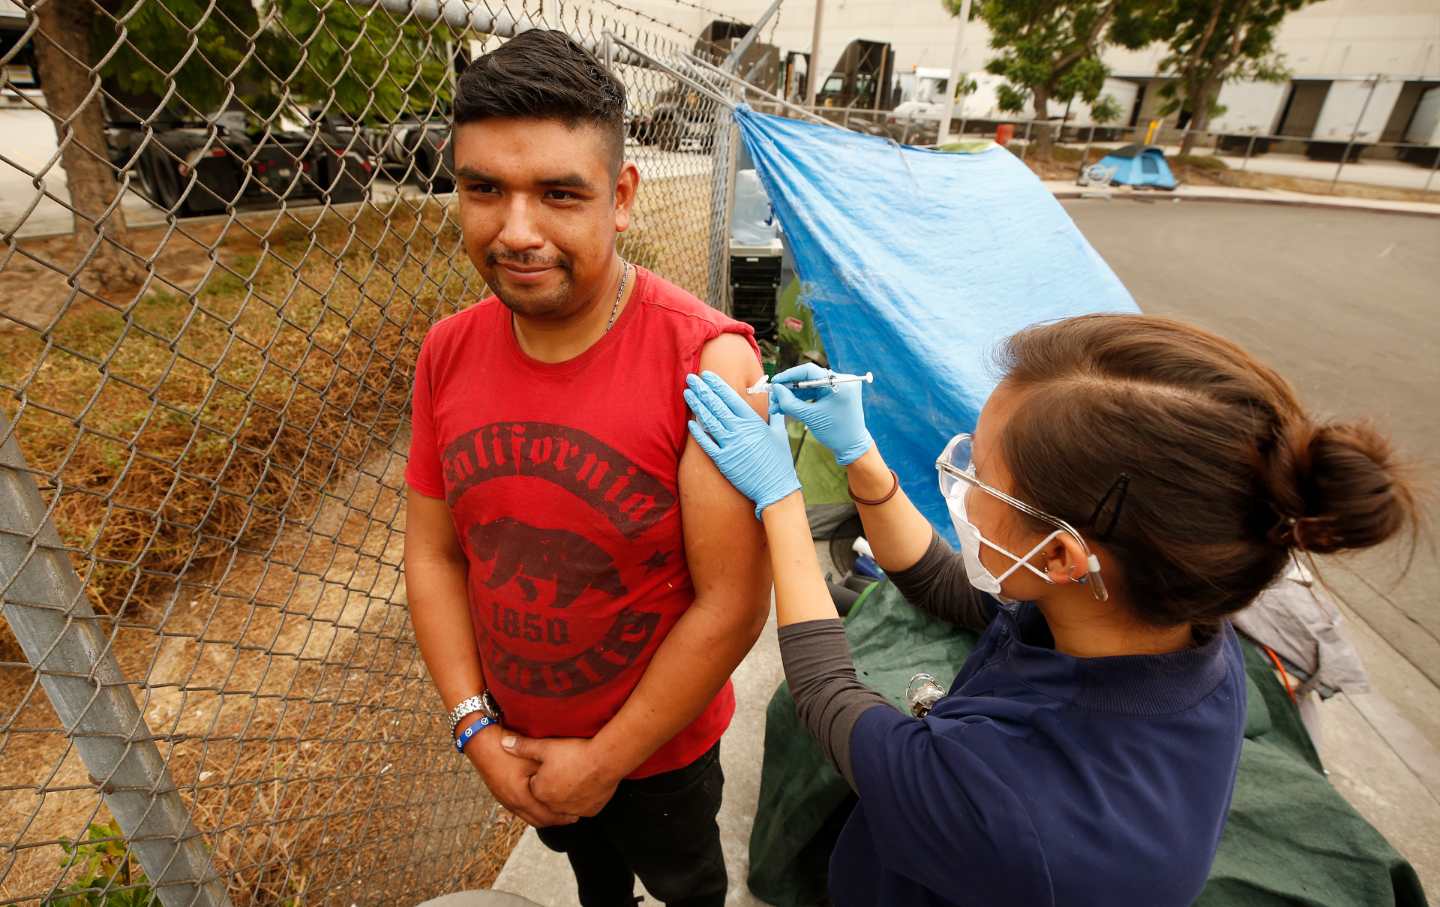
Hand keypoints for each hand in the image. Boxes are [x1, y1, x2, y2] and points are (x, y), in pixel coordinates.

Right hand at [464, 724, 577, 827]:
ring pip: (528, 816)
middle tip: (571, 817)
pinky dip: (533, 810)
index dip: (562, 817)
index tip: (576, 815)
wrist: (481, 741)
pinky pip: (520, 810)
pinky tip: (541, 803)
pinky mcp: (501, 794)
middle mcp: (511, 803)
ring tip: (559, 812)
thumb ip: (548, 773)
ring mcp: (504, 800)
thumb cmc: (508, 748)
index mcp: (520, 798)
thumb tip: (569, 780)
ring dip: (544, 816)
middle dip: (555, 821)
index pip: (545, 816)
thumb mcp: (533, 759)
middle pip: (537, 821)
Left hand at [502, 735, 622, 817]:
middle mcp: (554, 806)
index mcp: (540, 792)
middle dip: (552, 788)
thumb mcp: (546, 747)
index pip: (534, 787)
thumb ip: (523, 747)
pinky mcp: (590, 811)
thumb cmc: (575, 753)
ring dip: (566, 797)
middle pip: (549, 798)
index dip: (541, 774)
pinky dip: (582, 800)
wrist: (605, 760)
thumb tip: (504, 743)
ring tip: (574, 777)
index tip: (549, 764)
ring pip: (566, 806)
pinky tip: (586, 785)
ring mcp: (573, 810)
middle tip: (563, 770)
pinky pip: (582, 808)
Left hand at [684, 371, 800, 517]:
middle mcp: (740, 431)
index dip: (717, 385)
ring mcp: (730, 446)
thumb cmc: (779, 461)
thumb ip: (774, 414)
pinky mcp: (723, 461)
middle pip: (717, 406)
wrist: (776, 489)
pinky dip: (698, 433)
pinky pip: (706, 444)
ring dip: (697, 406)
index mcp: (753, 422)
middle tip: (691, 379)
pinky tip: (690, 422)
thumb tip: (774, 397)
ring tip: (687, 394)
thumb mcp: (779, 433)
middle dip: (702, 390)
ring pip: (709, 421)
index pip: (731, 397)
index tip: (707, 375)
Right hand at [767, 363, 873, 465]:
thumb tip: (775, 388)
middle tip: (773, 398)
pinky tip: (787, 407)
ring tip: (777, 407)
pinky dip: (802, 400)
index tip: (775, 382)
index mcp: (839, 384)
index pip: (809, 371)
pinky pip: (815, 393)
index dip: (789, 376)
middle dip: (789, 390)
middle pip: (808, 379)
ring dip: (793, 396)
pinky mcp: (836, 394)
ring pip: (810, 387)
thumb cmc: (835, 432)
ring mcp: (839, 387)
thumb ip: (790, 402)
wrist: (852, 447)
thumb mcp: (809, 417)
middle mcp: (841, 381)